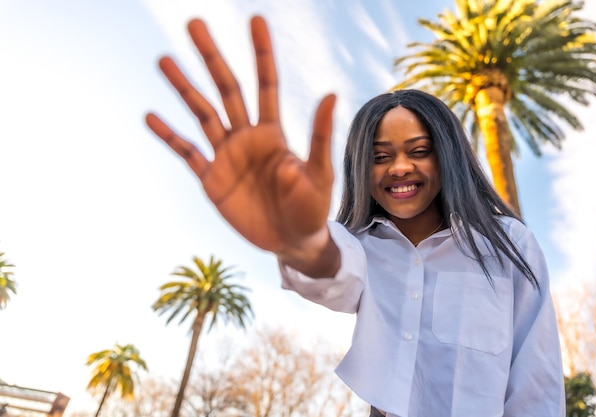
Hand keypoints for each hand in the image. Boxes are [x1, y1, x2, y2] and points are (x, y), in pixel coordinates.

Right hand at [145, 16, 336, 259]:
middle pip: (226, 90)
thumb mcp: (319, 172)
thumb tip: (330, 93)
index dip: (261, 54)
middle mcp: (247, 136)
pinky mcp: (211, 178)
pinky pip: (187, 152)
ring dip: (184, 88)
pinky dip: (170, 136)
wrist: (293, 242)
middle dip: (212, 57)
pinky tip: (151, 116)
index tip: (256, 20)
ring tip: (165, 60)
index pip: (266, 84)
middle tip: (194, 24)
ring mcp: (226, 155)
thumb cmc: (312, 208)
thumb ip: (318, 136)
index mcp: (274, 132)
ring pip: (202, 114)